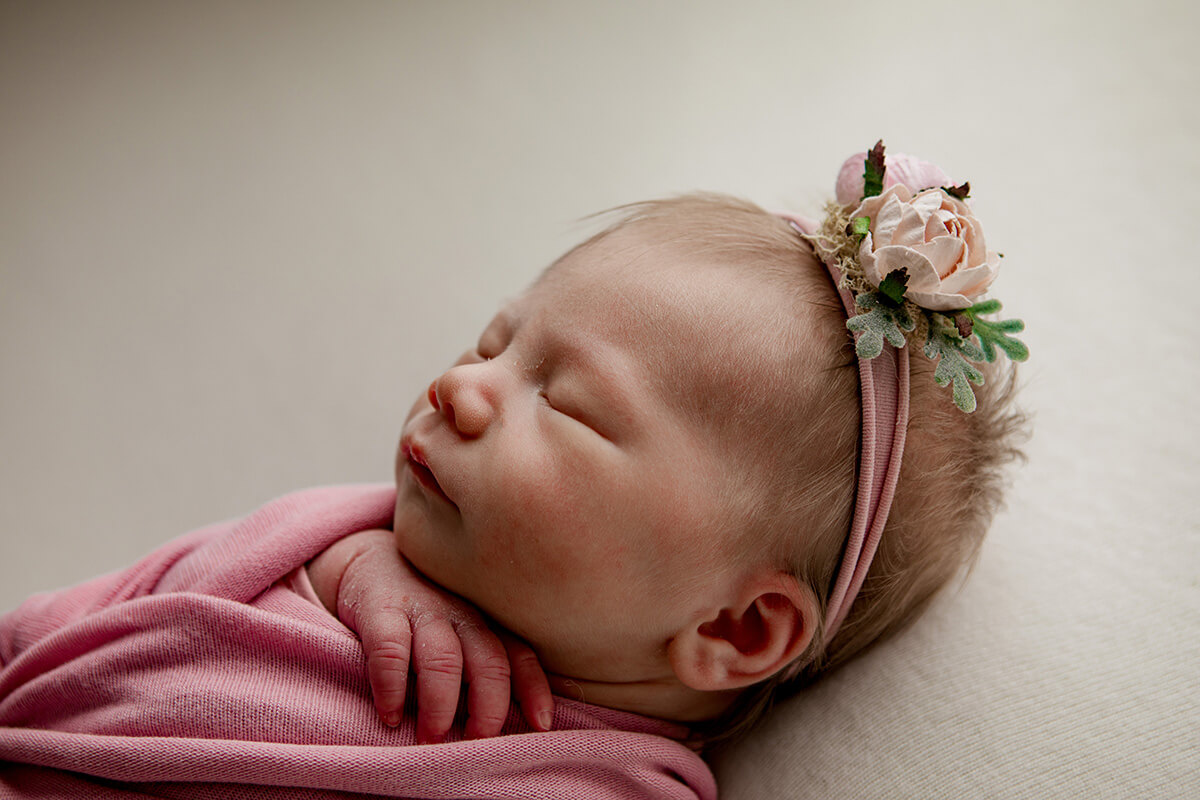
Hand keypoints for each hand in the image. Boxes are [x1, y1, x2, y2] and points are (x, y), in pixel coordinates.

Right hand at [307, 529, 553, 742]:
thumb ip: (487, 664)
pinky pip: (391, 650)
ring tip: (432, 739)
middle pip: (489, 662)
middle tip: (474, 744)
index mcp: (486, 623)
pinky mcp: (380, 610)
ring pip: (444, 659)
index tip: (541, 724)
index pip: (520, 655)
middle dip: (487, 708)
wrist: (369, 563)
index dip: (534, 689)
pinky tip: (391, 716)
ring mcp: (422, 609)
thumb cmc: (426, 613)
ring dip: (441, 705)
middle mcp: (462, 614)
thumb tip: (522, 723)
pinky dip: (392, 688)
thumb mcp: (463, 633)